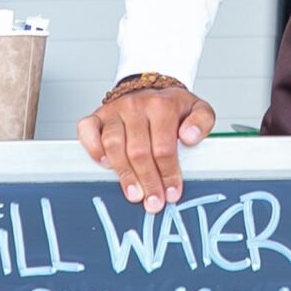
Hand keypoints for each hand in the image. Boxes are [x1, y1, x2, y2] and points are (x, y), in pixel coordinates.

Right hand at [76, 87, 215, 212]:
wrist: (150, 89)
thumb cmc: (172, 106)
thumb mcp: (197, 108)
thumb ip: (202, 121)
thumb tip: (189, 137)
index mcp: (162, 105)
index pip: (164, 146)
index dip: (168, 173)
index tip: (172, 193)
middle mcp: (135, 106)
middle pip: (139, 151)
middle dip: (148, 181)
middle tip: (153, 202)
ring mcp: (114, 110)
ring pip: (114, 145)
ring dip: (124, 173)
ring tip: (134, 193)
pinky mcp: (97, 115)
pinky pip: (87, 131)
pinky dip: (93, 149)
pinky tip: (105, 164)